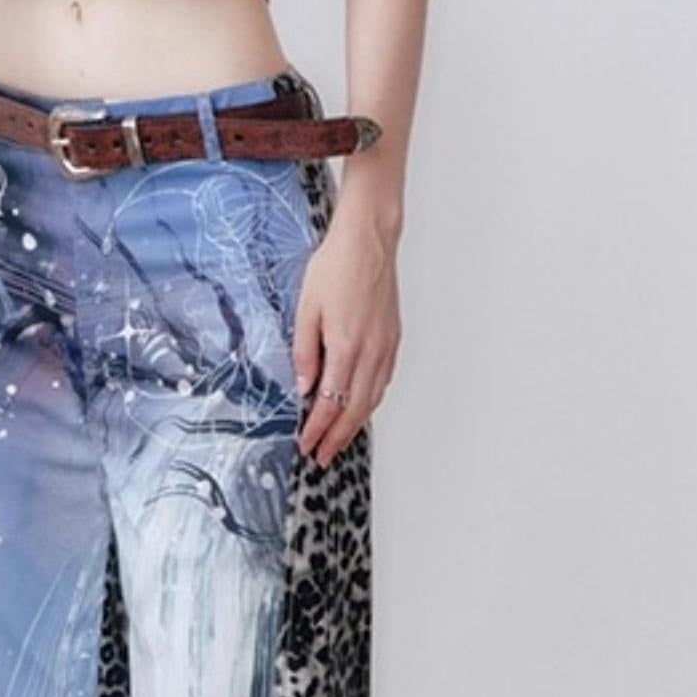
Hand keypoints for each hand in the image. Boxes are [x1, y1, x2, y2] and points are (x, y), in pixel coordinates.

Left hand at [290, 208, 399, 465]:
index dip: (317, 429)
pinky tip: (359, 405)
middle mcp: (371, 352)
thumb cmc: (336, 267)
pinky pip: (382, 381)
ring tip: (339, 439)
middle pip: (355, 409)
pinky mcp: (393, 339)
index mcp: (346, 347)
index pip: (330, 402)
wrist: (369, 241)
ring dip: (355, 424)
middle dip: (337, 437)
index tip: (306, 444)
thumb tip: (303, 386)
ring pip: (372, 398)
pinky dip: (369, 401)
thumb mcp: (306, 308)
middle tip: (322, 455)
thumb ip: (305, 352)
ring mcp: (386, 347)